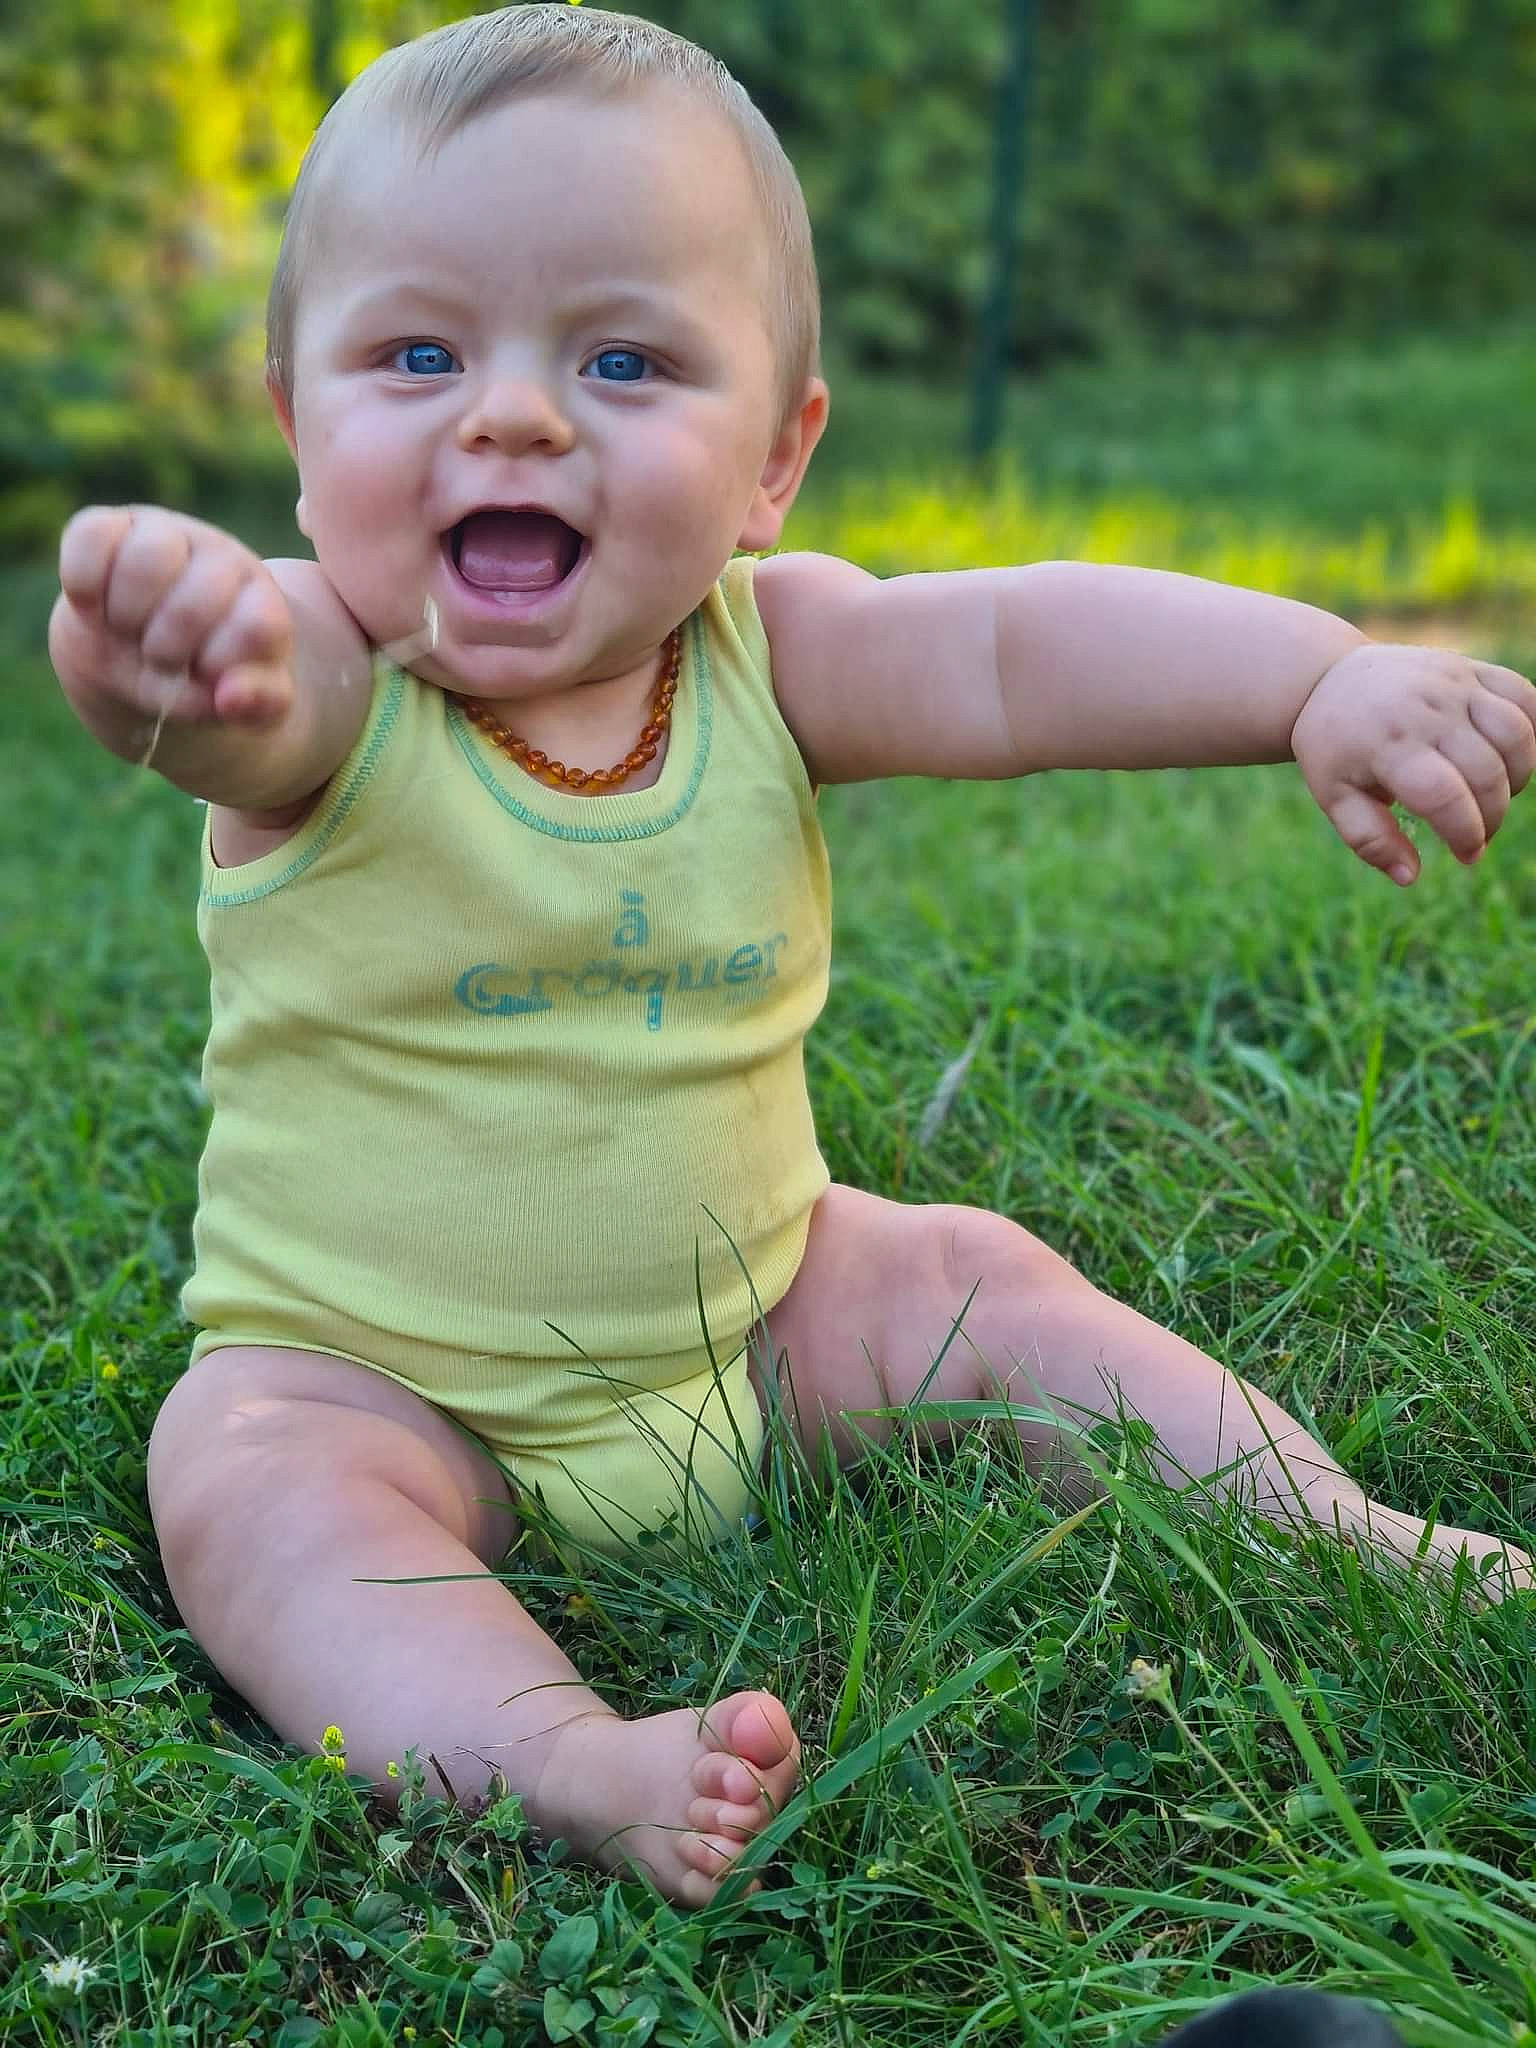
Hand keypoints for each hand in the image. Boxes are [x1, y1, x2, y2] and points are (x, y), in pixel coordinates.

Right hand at [49, 505, 294, 733]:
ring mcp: (166, 534)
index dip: (219, 665)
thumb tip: (228, 699)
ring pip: (146, 563)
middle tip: (161, 660)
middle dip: (166, 653)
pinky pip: (91, 537)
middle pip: (191, 607)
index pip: (257, 628)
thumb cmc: (198, 679)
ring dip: (126, 617)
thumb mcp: (240, 702)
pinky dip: (85, 584)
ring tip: (128, 631)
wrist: (137, 661)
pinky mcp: (110, 526)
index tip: (204, 676)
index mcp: (262, 601)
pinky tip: (93, 608)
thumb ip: (257, 704)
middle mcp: (221, 557)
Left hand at [1291, 642, 1535, 883]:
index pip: (1444, 796)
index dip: (1465, 833)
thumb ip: (1370, 840)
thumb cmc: (1335, 747)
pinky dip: (1531, 732)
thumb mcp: (1334, 796)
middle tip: (1478, 834)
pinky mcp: (1470, 668)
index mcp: (1386, 745)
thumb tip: (1410, 877)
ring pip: (1514, 733)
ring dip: (1519, 776)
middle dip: (1492, 816)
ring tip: (1495, 796)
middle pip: (1485, 772)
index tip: (1467, 855)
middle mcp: (1424, 710)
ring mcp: (1452, 684)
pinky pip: (1523, 695)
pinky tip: (1509, 758)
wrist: (1328, 679)